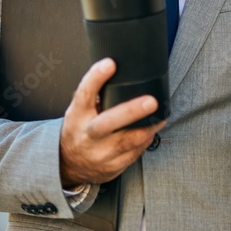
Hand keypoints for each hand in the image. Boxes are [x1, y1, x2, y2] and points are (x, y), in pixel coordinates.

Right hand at [59, 58, 165, 186]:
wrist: (68, 165)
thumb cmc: (79, 129)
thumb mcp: (78, 111)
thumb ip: (94, 95)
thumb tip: (118, 71)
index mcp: (77, 115)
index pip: (84, 94)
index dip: (96, 77)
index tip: (110, 63)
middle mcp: (88, 134)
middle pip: (109, 122)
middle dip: (131, 112)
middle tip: (151, 101)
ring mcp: (100, 153)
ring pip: (128, 141)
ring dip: (148, 127)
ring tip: (161, 116)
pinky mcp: (113, 167)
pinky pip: (135, 152)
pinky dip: (145, 140)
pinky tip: (151, 130)